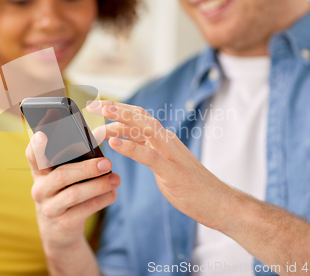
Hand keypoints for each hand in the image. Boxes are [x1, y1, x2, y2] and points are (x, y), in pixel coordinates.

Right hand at [26, 131, 119, 254]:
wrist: (58, 232)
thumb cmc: (64, 193)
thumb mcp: (62, 178)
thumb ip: (72, 160)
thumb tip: (97, 141)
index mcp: (39, 172)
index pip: (33, 156)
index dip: (36, 145)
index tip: (42, 134)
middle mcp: (40, 189)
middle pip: (61, 175)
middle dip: (86, 168)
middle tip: (107, 162)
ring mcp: (49, 208)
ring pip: (74, 194)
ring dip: (98, 185)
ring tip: (116, 179)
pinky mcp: (63, 223)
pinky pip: (85, 210)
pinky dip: (101, 200)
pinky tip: (113, 193)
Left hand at [87, 100, 237, 231]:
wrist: (218, 202)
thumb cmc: (189, 185)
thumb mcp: (163, 163)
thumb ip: (146, 150)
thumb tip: (124, 141)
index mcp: (164, 139)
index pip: (138, 117)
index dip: (118, 110)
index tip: (96, 108)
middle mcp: (167, 141)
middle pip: (139, 116)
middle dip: (115, 108)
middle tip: (91, 106)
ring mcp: (171, 154)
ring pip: (145, 129)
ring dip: (121, 120)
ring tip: (101, 114)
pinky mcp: (173, 172)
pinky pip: (149, 156)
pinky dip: (130, 147)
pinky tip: (113, 143)